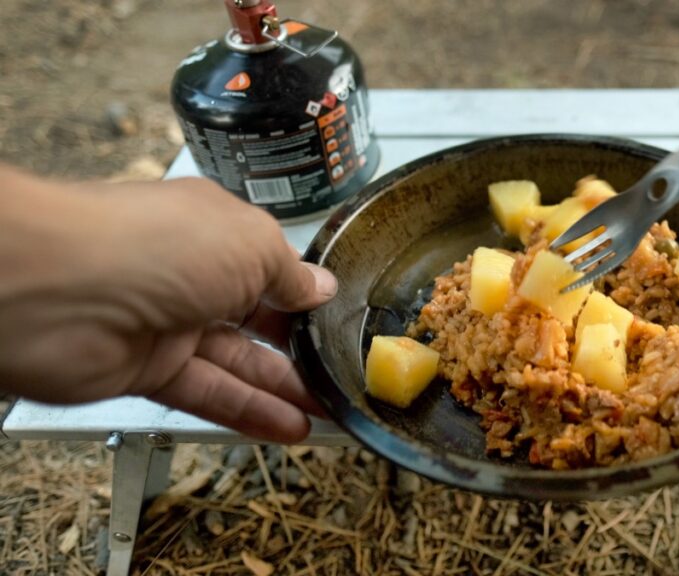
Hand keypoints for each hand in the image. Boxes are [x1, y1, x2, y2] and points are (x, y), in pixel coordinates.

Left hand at [0, 167, 336, 441]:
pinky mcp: (145, 369)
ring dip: (282, 389)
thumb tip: (320, 287)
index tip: (337, 321)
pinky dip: (248, 411)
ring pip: (236, 363)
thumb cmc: (150, 243)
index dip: (303, 296)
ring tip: (325, 413)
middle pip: (255, 320)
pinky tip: (286, 426)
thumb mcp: (251, 244)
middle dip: (299, 350)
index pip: (268, 266)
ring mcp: (166, 323)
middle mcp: (189, 273)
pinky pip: (208, 393)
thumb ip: (290, 273)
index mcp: (215, 229)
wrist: (59, 289)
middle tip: (337, 376)